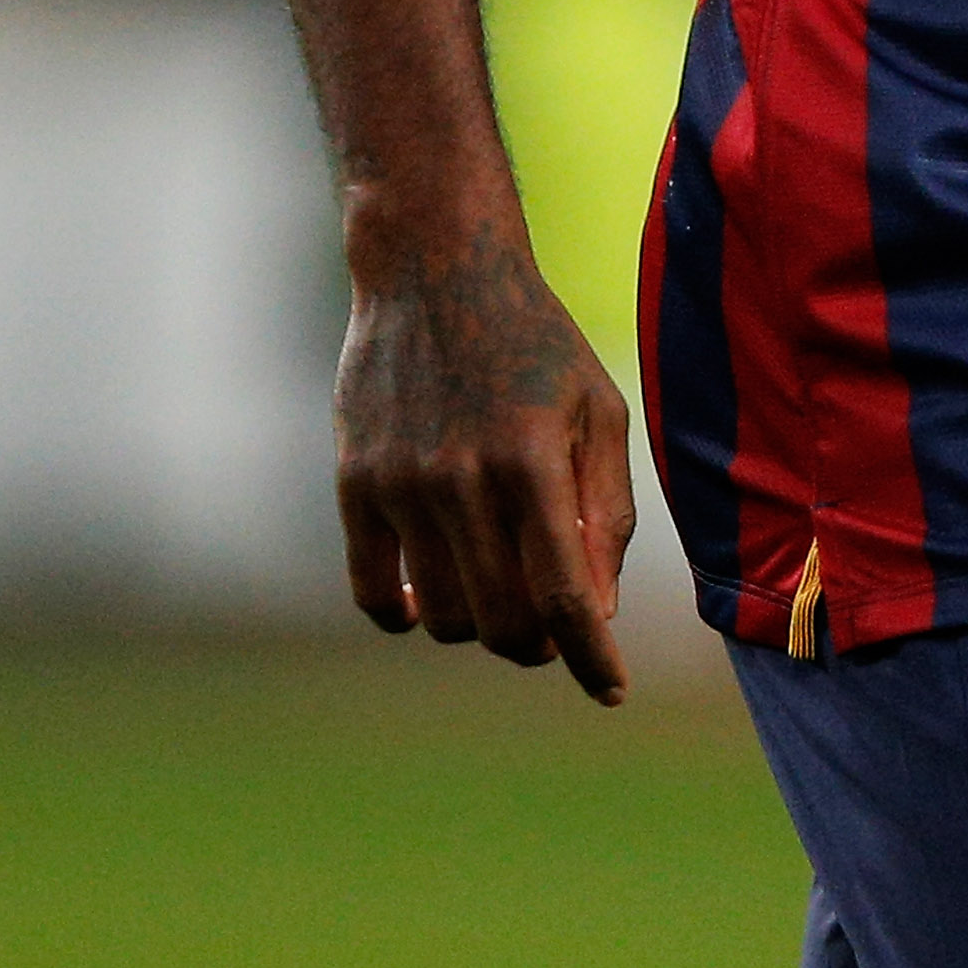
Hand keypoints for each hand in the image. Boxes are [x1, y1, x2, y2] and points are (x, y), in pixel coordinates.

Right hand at [332, 238, 637, 703]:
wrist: (436, 275)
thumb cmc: (536, 346)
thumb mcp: (598, 412)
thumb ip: (604, 512)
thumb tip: (595, 611)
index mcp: (533, 461)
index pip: (563, 592)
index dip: (591, 656)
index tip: (612, 692)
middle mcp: (463, 480)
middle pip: (503, 620)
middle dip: (541, 645)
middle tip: (555, 629)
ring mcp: (400, 486)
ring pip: (444, 617)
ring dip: (481, 625)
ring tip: (502, 590)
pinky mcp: (355, 485)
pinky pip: (373, 593)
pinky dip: (406, 615)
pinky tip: (431, 601)